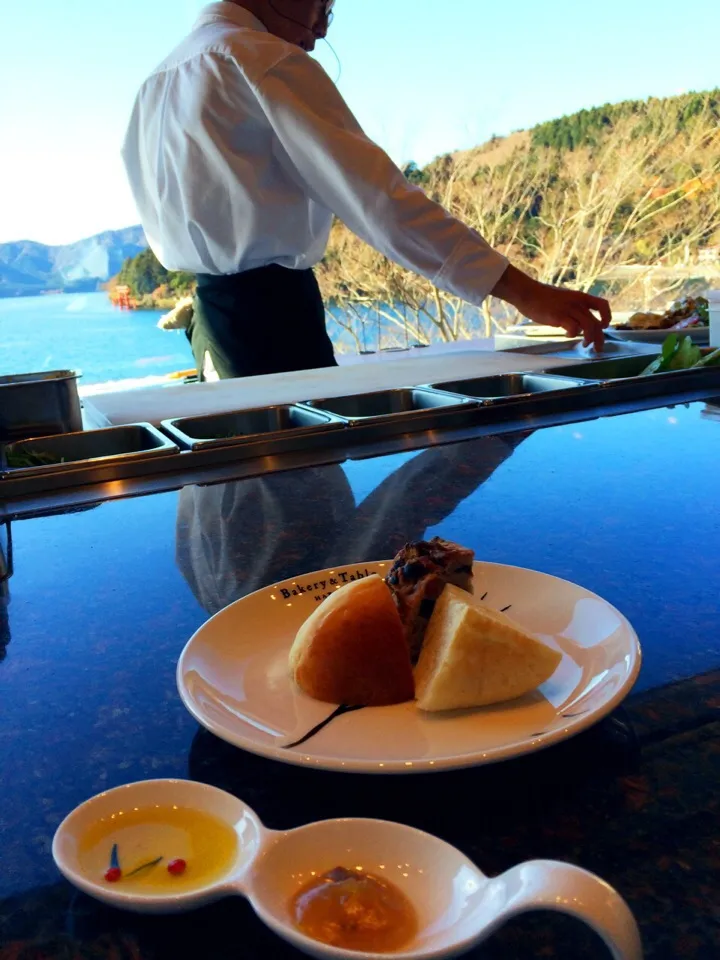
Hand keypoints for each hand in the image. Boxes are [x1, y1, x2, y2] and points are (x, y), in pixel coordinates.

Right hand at [492, 265, 610, 350]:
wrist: (528, 293)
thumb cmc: (543, 297)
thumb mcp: (564, 299)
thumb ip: (573, 308)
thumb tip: (578, 322)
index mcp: (581, 297)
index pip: (602, 305)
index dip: (607, 316)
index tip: (603, 326)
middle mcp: (578, 303)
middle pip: (596, 322)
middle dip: (600, 337)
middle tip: (598, 348)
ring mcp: (569, 310)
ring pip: (589, 327)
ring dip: (590, 339)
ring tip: (585, 345)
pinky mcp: (559, 317)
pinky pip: (573, 329)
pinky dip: (573, 335)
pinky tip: (567, 335)